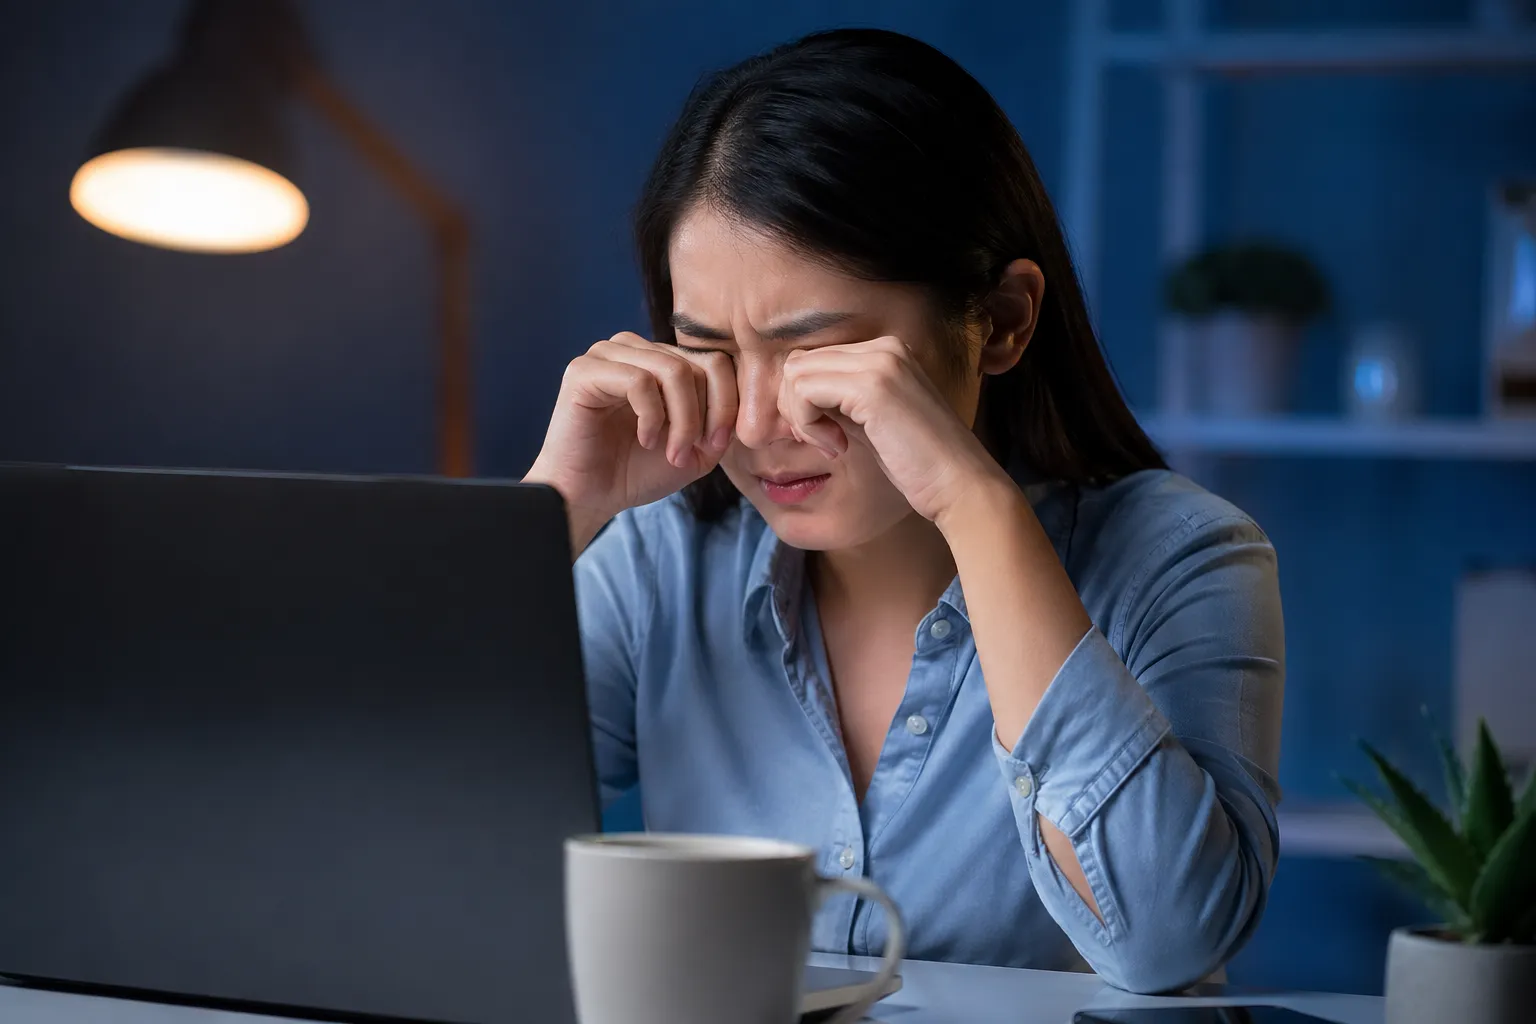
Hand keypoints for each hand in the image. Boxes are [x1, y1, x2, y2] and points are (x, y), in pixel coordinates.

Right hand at [526, 332, 736, 550]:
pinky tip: (644, 439)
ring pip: (674, 370)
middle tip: (689, 453)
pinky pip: (640, 380)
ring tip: (669, 451)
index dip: (726, 404)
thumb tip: (742, 400)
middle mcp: (636, 349)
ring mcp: (608, 354)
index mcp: (661, 360)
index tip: (714, 445)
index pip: (715, 361)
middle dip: (705, 416)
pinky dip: (651, 417)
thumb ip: (721, 420)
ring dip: (682, 420)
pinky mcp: (585, 370)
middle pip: (700, 364)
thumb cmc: (637, 471)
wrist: (590, 497)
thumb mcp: (696, 448)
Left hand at [778, 336, 1011, 523]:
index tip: (827, 437)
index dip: (804, 402)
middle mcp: (884, 347)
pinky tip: (837, 447)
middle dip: (796, 408)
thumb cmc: (918, 465)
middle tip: (824, 441)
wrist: (959, 485)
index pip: (814, 360)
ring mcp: (880, 362)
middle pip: (799, 363)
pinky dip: (808, 424)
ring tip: (832, 443)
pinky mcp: (873, 386)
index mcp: (886, 352)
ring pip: (795, 373)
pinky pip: (804, 392)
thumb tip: (790, 394)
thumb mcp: (870, 422)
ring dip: (801, 416)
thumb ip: (838, 401)